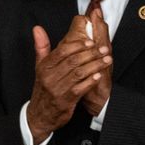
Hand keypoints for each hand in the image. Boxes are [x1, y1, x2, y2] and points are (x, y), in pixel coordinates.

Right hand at [26, 16, 111, 144]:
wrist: (39, 115)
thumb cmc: (43, 88)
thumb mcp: (39, 67)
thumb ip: (41, 47)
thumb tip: (37, 29)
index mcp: (44, 67)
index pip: (62, 51)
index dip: (78, 45)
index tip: (91, 42)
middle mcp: (49, 77)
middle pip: (73, 61)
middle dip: (91, 54)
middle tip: (104, 49)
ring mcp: (57, 89)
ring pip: (79, 73)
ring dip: (95, 65)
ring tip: (107, 59)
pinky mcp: (65, 101)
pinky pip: (80, 88)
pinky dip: (91, 81)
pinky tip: (99, 75)